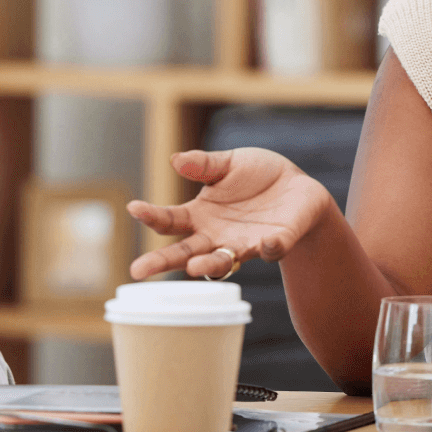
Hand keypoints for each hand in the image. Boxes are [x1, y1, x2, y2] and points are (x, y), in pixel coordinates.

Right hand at [127, 148, 335, 278]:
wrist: (298, 186)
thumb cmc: (256, 175)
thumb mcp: (228, 163)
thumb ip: (204, 165)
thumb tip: (175, 160)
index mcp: (200, 215)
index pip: (170, 220)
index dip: (151, 215)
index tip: (134, 208)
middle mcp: (216, 236)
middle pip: (185, 253)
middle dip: (162, 262)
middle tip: (137, 271)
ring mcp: (243, 244)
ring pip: (222, 262)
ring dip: (209, 265)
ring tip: (194, 267)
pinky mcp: (274, 243)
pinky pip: (270, 249)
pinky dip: (269, 248)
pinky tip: (266, 242)